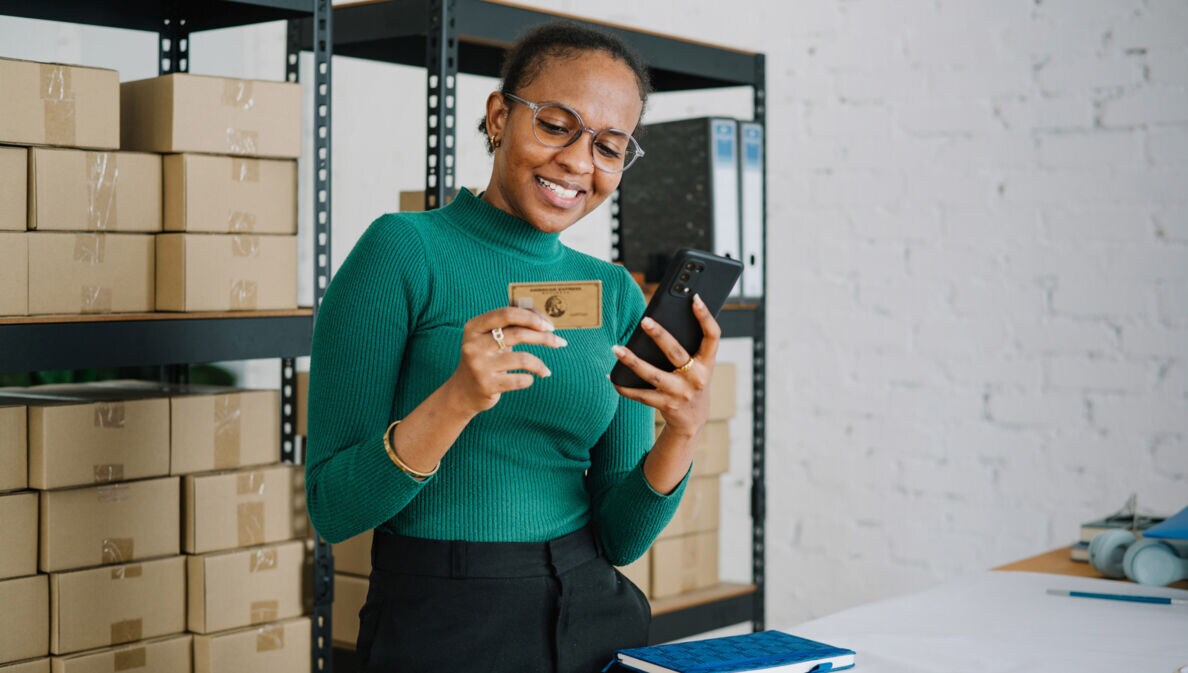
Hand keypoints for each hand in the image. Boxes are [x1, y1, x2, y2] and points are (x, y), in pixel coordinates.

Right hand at [444, 306, 567, 414]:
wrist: (463, 392)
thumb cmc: (486, 359)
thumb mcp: (490, 338)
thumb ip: (510, 324)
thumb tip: (541, 315)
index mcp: (474, 327)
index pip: (507, 313)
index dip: (531, 317)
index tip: (549, 325)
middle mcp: (474, 344)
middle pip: (518, 334)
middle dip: (543, 337)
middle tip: (559, 342)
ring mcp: (479, 365)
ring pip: (522, 359)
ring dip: (540, 365)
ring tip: (546, 371)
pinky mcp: (486, 385)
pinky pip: (519, 380)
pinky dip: (529, 379)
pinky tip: (529, 380)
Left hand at [611, 293, 719, 435]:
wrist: (693, 420)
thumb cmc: (691, 383)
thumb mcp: (699, 367)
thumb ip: (688, 348)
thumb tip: (658, 324)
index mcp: (707, 364)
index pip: (712, 337)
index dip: (705, 317)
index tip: (695, 299)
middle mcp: (696, 378)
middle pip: (676, 353)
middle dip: (660, 336)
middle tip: (644, 320)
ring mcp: (680, 393)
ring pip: (652, 375)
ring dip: (632, 361)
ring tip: (616, 348)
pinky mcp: (665, 405)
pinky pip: (641, 395)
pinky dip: (625, 386)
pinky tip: (613, 376)